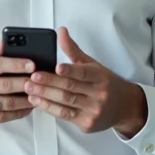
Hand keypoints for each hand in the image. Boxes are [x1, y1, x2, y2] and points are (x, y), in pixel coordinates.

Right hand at [0, 41, 36, 143]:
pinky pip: (5, 117)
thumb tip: (6, 42)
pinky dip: (20, 112)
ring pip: (8, 103)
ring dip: (27, 99)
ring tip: (39, 94)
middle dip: (27, 82)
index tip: (33, 64)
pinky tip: (28, 107)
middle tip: (41, 80)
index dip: (17, 64)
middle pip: (6, 85)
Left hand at [24, 27, 147, 136]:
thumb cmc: (105, 83)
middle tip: (32, 77)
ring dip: (45, 95)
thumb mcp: (93, 65)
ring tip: (29, 88)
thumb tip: (60, 31)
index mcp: (100, 76)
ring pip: (65, 102)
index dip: (70, 70)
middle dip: (49, 82)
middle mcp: (98, 94)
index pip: (84, 72)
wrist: (125, 107)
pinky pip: (64, 115)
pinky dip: (49, 107)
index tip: (56, 67)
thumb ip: (73, 50)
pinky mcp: (86, 124)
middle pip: (70, 88)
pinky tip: (37, 101)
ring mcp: (93, 110)